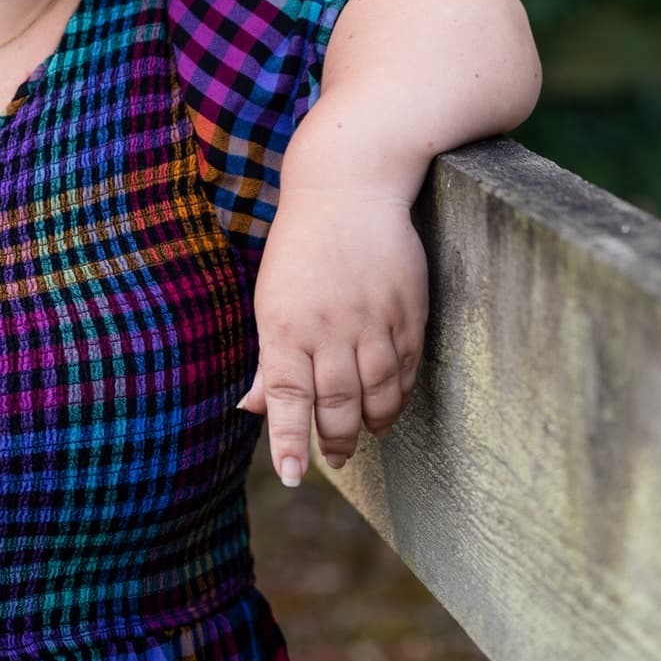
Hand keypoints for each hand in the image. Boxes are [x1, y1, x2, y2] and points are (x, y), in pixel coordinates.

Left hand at [236, 186, 427, 486]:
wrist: (349, 185)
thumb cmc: (300, 245)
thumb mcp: (271, 298)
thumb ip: (269, 359)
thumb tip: (251, 408)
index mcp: (285, 324)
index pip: (288, 397)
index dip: (289, 441)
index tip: (291, 475)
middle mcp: (330, 327)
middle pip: (338, 405)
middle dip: (335, 442)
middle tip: (333, 460)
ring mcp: (373, 321)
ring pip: (378, 395)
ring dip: (370, 424)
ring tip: (361, 435)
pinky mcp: (408, 312)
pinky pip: (407, 370)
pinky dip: (398, 396)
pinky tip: (388, 404)